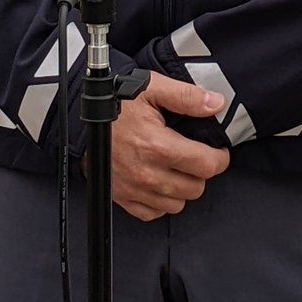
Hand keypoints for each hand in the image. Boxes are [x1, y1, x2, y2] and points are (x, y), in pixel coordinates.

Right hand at [110, 72, 229, 221]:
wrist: (81, 119)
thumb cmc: (116, 103)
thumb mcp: (153, 88)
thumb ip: (187, 97)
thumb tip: (215, 104)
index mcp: (158, 146)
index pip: (207, 166)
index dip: (220, 158)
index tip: (217, 152)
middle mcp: (147, 173)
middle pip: (196, 188)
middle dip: (201, 172)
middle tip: (195, 157)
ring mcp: (134, 189)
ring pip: (178, 204)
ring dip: (182, 188)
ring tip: (177, 168)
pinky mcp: (123, 197)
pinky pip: (153, 213)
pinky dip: (161, 202)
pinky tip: (160, 182)